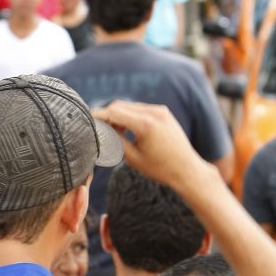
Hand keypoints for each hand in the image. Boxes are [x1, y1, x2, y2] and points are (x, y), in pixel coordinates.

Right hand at [93, 100, 208, 192]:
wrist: (187, 170)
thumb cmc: (160, 169)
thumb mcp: (132, 157)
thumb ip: (115, 140)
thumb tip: (101, 130)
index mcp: (146, 125)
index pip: (114, 112)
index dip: (98, 115)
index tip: (87, 119)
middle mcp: (154, 113)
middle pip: (120, 105)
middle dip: (108, 115)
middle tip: (100, 129)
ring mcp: (160, 110)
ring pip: (130, 106)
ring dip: (119, 115)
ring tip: (115, 132)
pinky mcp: (163, 112)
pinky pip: (140, 109)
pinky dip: (130, 116)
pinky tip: (128, 129)